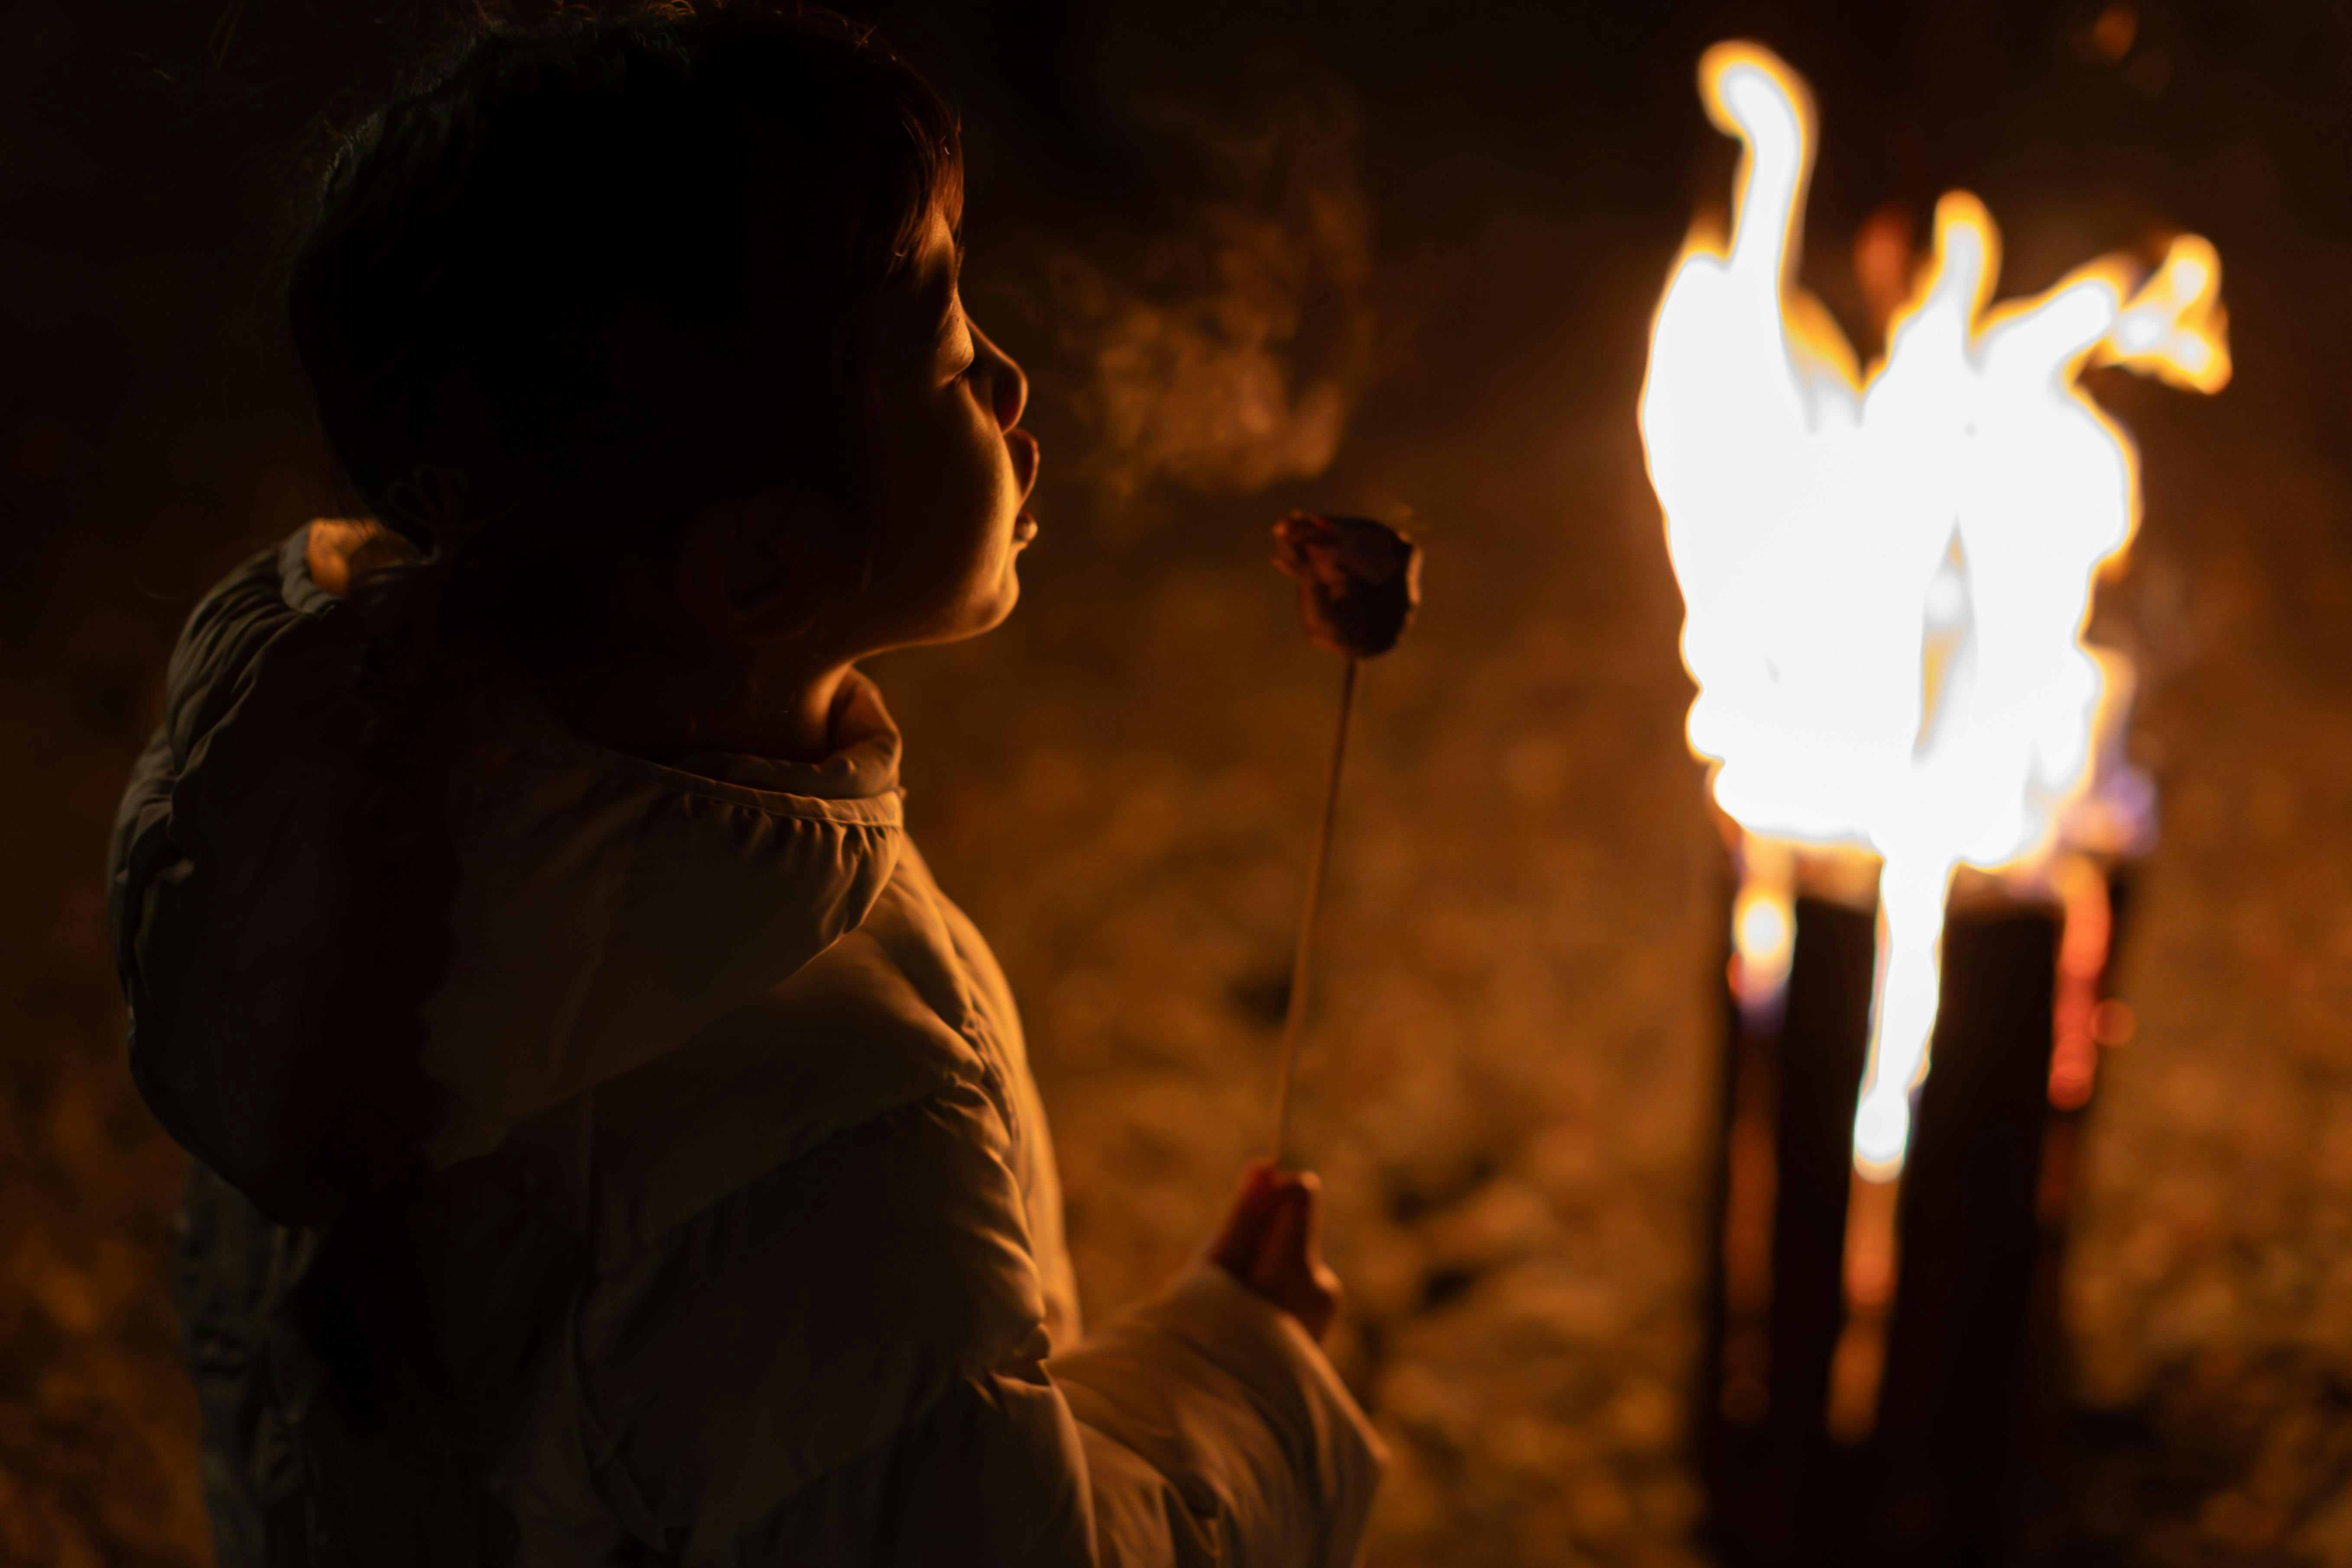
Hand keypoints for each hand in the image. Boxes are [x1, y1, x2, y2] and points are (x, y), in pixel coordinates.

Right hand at [1206, 1159, 1342, 1341]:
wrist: (1215, 1425)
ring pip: (1286, 1265)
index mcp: (1298, 1270)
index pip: (1299, 1195)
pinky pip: (1288, 1297)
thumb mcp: (1213, 1274)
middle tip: (1213, 1283)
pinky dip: (1264, 1303)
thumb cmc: (1202, 1342)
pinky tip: (1238, 1334)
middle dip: (1255, 1244)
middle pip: (1288, 1233)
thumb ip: (1245, 1220)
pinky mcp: (1313, 1339)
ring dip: (1257, 1275)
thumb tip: (1270, 1164)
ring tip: (1220, 1315)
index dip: (1268, 1193)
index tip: (1245, 1205)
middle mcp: (1321, 1292)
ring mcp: (1320, 1319)